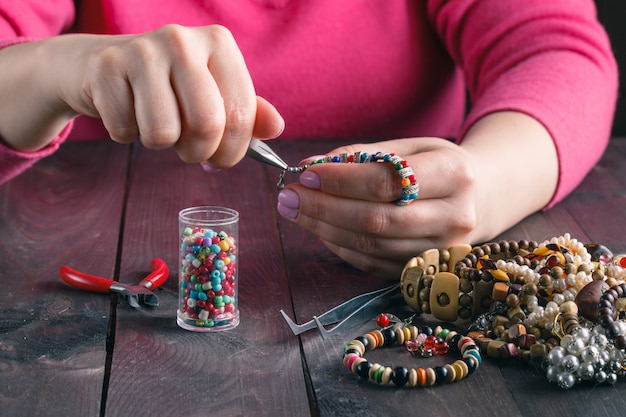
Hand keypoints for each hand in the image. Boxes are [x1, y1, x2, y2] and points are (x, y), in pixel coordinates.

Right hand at [0, 24, 283, 165]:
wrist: (102, 65)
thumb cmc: (168, 86)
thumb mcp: (214, 93)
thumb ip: (247, 112)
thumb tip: (276, 127)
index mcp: (219, 43)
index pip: (240, 114)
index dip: (233, 151)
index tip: (221, 159)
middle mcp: (183, 39)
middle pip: (206, 125)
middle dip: (199, 153)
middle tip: (190, 151)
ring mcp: (142, 50)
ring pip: (163, 133)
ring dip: (161, 144)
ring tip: (157, 125)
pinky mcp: (105, 67)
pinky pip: (124, 130)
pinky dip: (126, 134)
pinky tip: (128, 112)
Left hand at [276, 112, 557, 277]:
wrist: (484, 198)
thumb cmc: (440, 166)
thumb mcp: (413, 147)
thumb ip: (365, 155)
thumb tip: (313, 166)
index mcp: (455, 173)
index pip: (387, 181)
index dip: (340, 180)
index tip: (305, 173)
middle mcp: (455, 216)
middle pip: (376, 219)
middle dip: (323, 208)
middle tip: (287, 196)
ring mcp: (443, 250)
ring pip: (371, 245)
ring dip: (324, 228)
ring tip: (295, 210)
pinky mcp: (427, 270)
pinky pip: (372, 263)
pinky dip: (339, 246)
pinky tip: (319, 229)